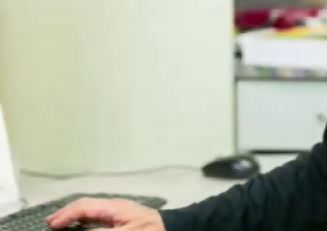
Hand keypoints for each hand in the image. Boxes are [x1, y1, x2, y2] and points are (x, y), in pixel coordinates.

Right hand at [45, 198, 162, 230]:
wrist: (171, 226)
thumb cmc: (150, 229)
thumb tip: (80, 230)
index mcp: (113, 206)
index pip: (84, 206)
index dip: (66, 214)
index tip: (52, 224)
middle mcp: (113, 204)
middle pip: (85, 204)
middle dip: (66, 212)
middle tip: (50, 222)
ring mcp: (117, 209)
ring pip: (90, 208)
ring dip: (74, 214)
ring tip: (59, 221)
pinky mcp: (121, 215)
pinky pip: (98, 213)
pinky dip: (84, 217)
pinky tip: (80, 222)